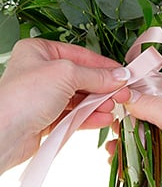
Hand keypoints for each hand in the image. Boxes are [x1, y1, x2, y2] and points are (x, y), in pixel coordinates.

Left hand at [0, 39, 130, 172]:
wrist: (3, 134)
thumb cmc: (23, 97)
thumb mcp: (66, 74)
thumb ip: (96, 75)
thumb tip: (120, 75)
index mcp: (40, 52)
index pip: (81, 55)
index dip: (105, 66)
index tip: (125, 75)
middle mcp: (41, 72)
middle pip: (83, 77)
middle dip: (104, 88)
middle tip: (123, 94)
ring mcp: (44, 97)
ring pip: (81, 98)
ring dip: (99, 104)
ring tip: (113, 108)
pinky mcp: (47, 119)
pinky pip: (75, 115)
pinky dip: (91, 117)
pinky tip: (104, 119)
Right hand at [122, 95, 161, 186]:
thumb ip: (155, 109)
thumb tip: (129, 95)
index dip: (150, 105)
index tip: (124, 105)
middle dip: (137, 128)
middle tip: (115, 127)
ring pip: (154, 147)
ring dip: (132, 146)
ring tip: (113, 146)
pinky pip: (153, 165)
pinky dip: (136, 162)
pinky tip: (118, 160)